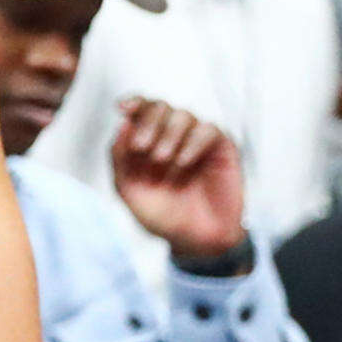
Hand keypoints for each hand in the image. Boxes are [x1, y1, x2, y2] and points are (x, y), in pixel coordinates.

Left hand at [109, 97, 244, 260]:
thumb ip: (119, 158)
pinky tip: (183, 161)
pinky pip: (208, 129)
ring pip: (183, 115)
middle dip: (148, 122)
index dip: (133, 101)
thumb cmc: (161, 215)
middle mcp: (171, 136)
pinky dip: (193, 142)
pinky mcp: (221, 148)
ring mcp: (196, 140)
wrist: (195, 239)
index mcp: (146, 141)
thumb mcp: (129, 189)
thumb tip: (122, 123)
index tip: (123, 107)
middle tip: (141, 148)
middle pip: (160, 106)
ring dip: (169, 134)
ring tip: (162, 160)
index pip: (140, 109)